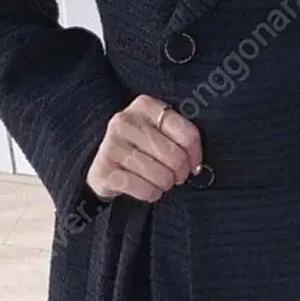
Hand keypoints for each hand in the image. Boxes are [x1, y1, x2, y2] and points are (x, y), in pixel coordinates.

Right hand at [86, 96, 202, 203]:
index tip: (192, 165)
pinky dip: (152, 194)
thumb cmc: (139, 147)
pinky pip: (144, 189)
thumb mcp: (158, 130)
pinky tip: (148, 189)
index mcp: (145, 106)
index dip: (195, 155)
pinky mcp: (104, 170)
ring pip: (161, 175)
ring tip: (160, 182)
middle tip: (175, 176)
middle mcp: (125, 121)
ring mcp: (111, 145)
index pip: (187, 133)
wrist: (104, 163)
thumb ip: (179, 136)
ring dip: (165, 185)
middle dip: (180, 173)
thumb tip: (196, 165)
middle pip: (175, 156)